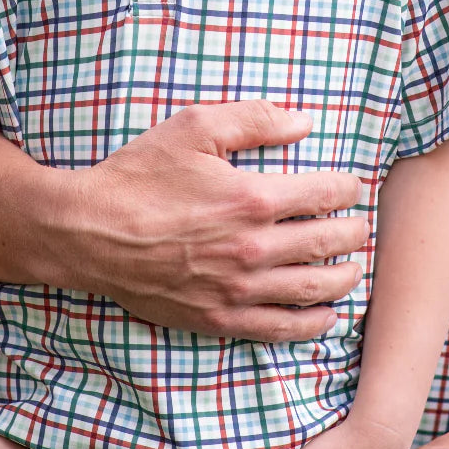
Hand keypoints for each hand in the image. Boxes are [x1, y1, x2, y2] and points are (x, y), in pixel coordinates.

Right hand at [59, 101, 367, 340]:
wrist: (90, 231)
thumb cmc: (140, 174)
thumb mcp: (194, 127)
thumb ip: (254, 119)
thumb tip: (303, 122)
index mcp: (252, 197)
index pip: (323, 193)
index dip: (346, 188)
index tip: (351, 185)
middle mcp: (253, 247)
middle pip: (327, 242)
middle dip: (353, 232)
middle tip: (358, 226)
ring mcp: (237, 289)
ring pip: (313, 289)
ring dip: (343, 278)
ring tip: (352, 268)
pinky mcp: (219, 319)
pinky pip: (280, 329)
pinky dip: (311, 324)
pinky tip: (325, 316)